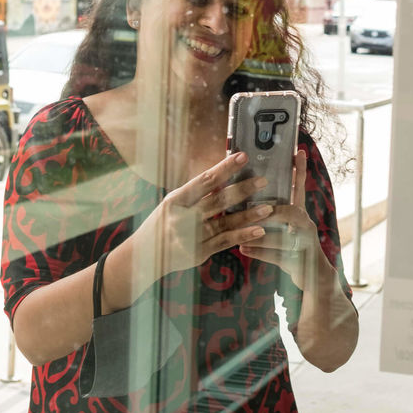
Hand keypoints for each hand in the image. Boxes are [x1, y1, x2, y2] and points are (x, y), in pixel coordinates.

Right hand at [130, 152, 275, 280]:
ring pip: (225, 222)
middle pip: (218, 200)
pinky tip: (258, 230)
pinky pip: (225, 242)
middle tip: (263, 180)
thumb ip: (196, 193)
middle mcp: (183, 217)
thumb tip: (224, 175)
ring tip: (268, 208)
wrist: (144, 256)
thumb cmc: (163, 224)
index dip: (225, 168)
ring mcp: (191, 236)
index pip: (204, 180)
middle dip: (243, 189)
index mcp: (176, 199)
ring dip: (249, 215)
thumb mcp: (173, 205)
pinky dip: (242, 235)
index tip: (243, 156)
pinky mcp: (198, 252)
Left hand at [238, 151, 324, 289]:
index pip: (300, 188)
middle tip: (254, 211)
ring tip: (240, 236)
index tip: (299, 151)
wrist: (314, 279)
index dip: (300, 170)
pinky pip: (278, 255)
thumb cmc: (294, 251)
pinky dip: (259, 252)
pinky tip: (243, 248)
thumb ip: (270, 218)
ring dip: (259, 236)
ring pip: (282, 236)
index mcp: (300, 214)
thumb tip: (243, 205)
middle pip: (290, 212)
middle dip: (271, 212)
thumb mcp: (285, 231)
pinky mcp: (301, 261)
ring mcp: (306, 243)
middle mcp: (306, 225)